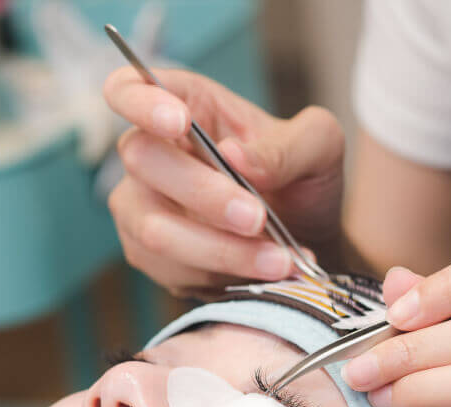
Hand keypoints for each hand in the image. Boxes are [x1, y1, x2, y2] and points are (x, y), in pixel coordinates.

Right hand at [103, 67, 344, 295]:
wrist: (310, 239)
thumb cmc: (304, 181)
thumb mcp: (320, 149)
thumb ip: (287, 147)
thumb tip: (235, 157)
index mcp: (188, 106)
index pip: (129, 88)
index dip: (140, 101)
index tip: (178, 121)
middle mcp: (153, 152)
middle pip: (144, 159)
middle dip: (204, 194)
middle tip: (257, 217)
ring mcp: (143, 204)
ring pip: (154, 227)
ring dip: (221, 249)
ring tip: (279, 260)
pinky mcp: (151, 254)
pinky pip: (171, 268)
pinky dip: (223, 274)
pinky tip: (265, 272)